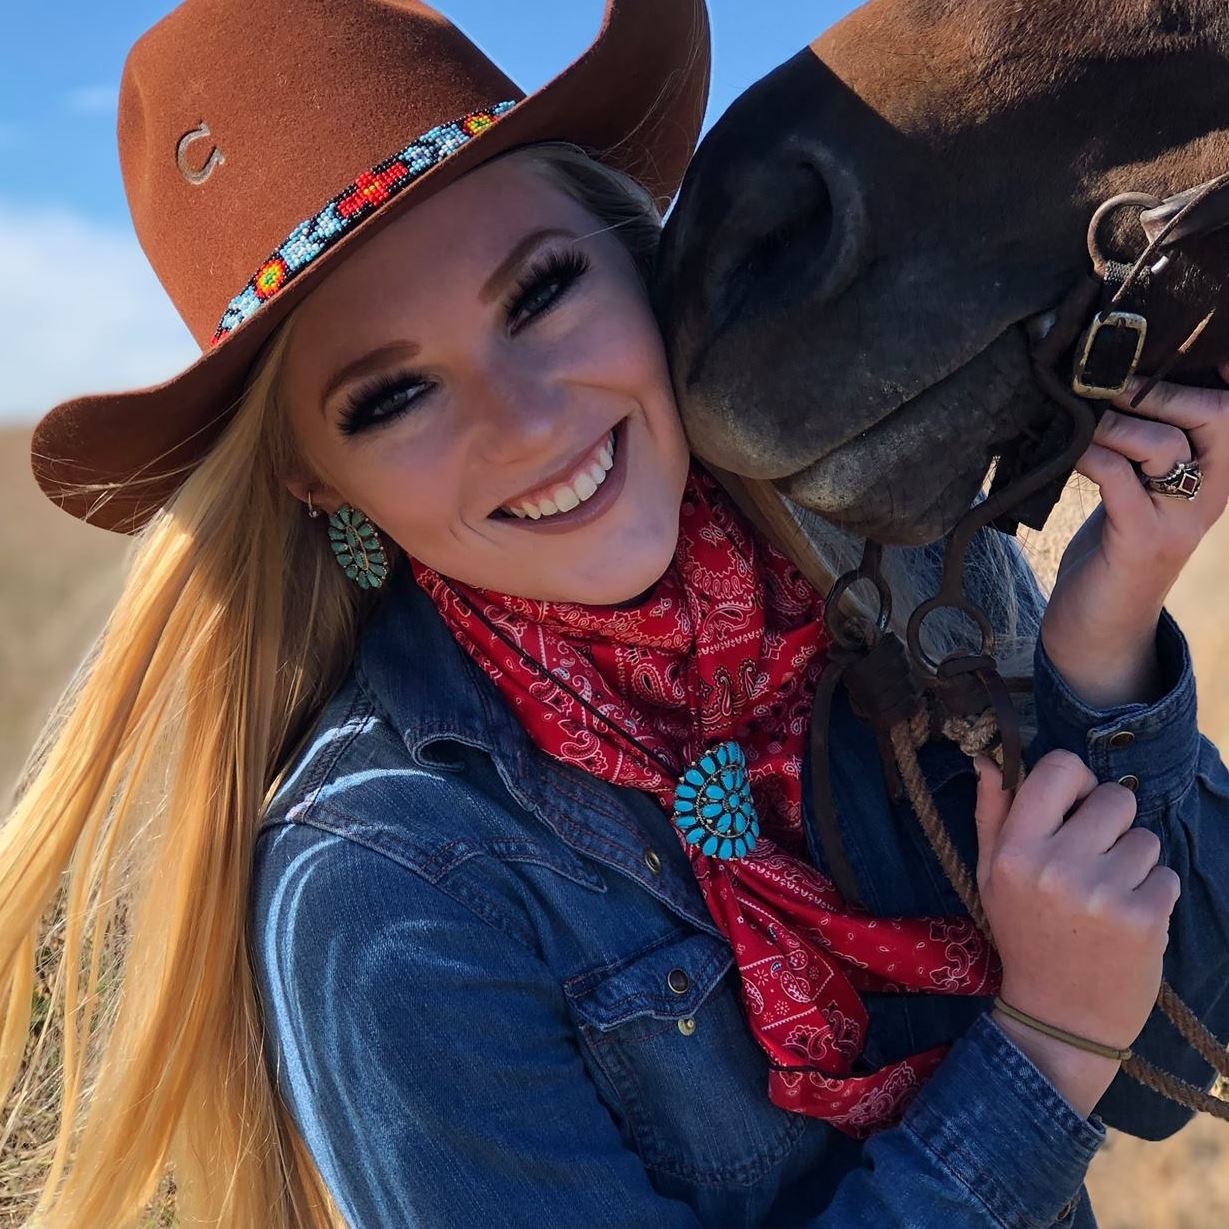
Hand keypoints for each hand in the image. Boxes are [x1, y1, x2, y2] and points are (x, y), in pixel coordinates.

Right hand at [973, 750, 1180, 1110]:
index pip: (1059, 768)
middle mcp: (1056, 866)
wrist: (1061, 1018)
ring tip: (1108, 895)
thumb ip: (992, 815)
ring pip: (1146, 838)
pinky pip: (1166, 874)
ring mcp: (1102, 892)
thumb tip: (989, 761)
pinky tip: (1127, 919)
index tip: (1074, 807)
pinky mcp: (1144, 918)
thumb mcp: (991, 876)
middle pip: (1115, 798)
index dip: (1075, 781)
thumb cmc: (1024, 936)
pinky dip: (1153, 894)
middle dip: (1112, 823)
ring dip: (1134, 862)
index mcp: (1015, 851)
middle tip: (1094, 859)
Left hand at [1040, 367, 1228, 704]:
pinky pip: (1119, 478)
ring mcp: (1181, 519)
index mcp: (1217, 473)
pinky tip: (1066, 453)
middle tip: (1106, 384)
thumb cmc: (1112, 549)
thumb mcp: (1136, 488)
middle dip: (1159, 389)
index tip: (1154, 346)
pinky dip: (1089, 456)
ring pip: (1163, 444)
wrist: (1100, 630)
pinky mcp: (1141, 542)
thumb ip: (1137, 443)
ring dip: (1111, 423)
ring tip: (1076, 421)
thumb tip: (1106, 382)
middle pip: (1216, 414)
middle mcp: (1212, 493)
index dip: (1208, 367)